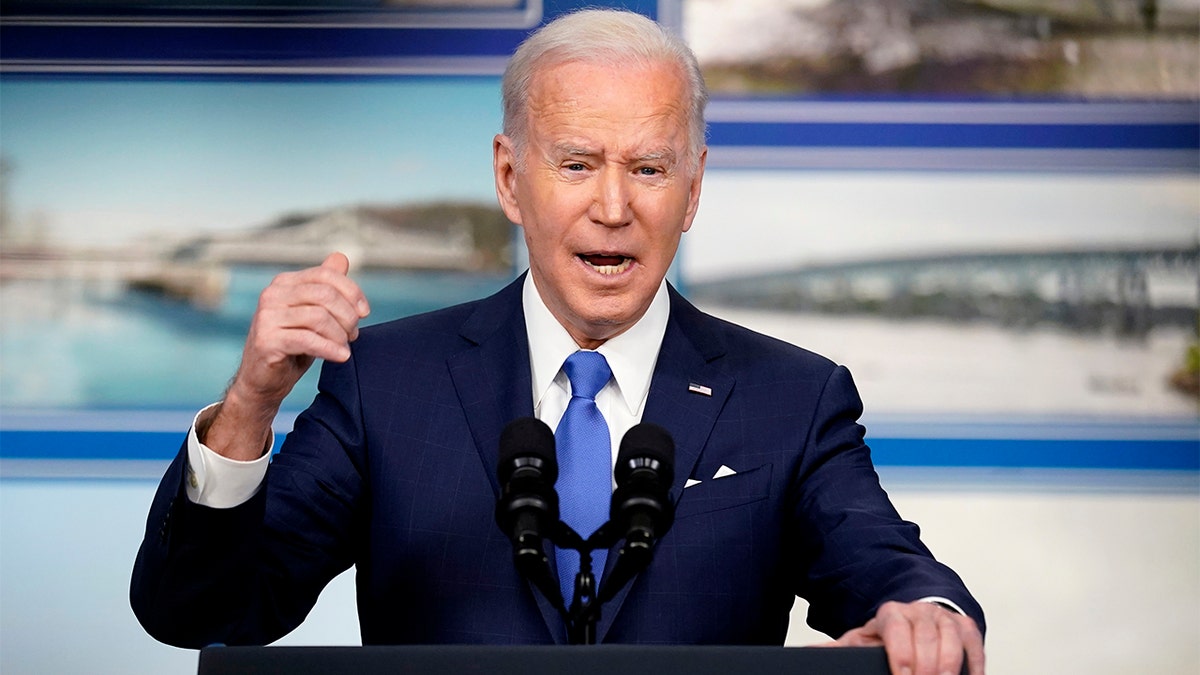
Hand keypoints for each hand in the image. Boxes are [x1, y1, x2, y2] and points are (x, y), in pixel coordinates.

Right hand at [204, 252, 369, 460]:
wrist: (263, 380)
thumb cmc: (292, 346)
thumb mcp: (312, 313)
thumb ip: (325, 287)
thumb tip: (341, 257)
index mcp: (284, 283)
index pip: (326, 275)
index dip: (352, 292)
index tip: (364, 313)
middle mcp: (272, 294)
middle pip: (325, 295)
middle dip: (347, 316)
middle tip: (353, 334)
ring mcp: (266, 317)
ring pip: (319, 317)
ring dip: (339, 335)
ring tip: (344, 347)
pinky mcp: (266, 340)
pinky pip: (308, 339)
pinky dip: (330, 349)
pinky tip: (341, 357)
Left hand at [828, 601, 983, 674]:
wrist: (917, 613)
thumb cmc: (890, 632)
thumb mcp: (863, 638)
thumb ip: (838, 648)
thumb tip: (808, 654)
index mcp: (892, 614)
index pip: (898, 633)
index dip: (902, 657)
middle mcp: (920, 612)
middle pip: (927, 641)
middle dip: (927, 669)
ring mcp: (945, 618)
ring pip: (952, 641)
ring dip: (950, 667)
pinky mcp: (966, 627)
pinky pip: (973, 646)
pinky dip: (973, 665)